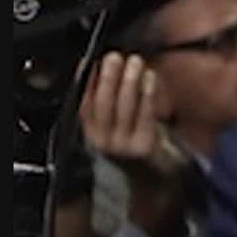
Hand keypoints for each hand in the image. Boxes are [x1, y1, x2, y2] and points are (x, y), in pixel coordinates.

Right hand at [79, 52, 190, 236]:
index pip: (85, 105)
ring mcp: (122, 146)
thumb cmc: (134, 143)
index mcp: (90, 135)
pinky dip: (147, 94)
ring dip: (129, 82)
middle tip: (114, 57)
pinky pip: (144, 115)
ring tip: (135, 62)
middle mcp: (101, 142)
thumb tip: (106, 68)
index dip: (88, 82)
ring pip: (123, 108)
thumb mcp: (116, 126)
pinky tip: (151, 78)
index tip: (94, 61)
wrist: (152, 179)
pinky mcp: (142, 147)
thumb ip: (109, 104)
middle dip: (108, 78)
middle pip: (103, 105)